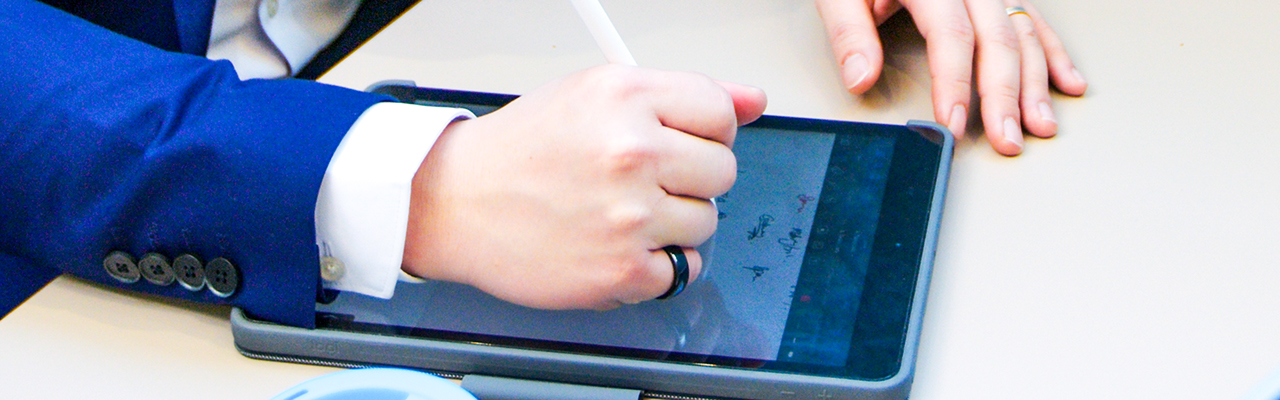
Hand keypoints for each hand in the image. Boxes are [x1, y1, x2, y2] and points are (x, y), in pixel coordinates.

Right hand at [401, 65, 766, 309]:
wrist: (454, 202)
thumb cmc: (519, 150)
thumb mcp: (594, 94)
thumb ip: (681, 96)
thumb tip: (753, 101)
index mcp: (627, 97)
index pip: (722, 116)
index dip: (703, 134)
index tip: (678, 145)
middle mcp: (632, 152)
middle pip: (722, 173)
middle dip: (687, 180)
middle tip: (638, 182)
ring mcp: (629, 215)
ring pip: (705, 224)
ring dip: (670, 225)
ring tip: (618, 213)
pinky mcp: (621, 270)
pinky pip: (681, 271)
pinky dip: (655, 266)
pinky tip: (616, 245)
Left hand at [816, 0, 1087, 155]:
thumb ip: (850, 33)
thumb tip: (860, 78)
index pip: (951, 35)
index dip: (955, 83)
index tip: (952, 123)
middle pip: (997, 39)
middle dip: (1004, 95)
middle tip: (1006, 140)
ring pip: (1023, 32)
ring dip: (1035, 83)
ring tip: (1040, 126)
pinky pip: (1035, 21)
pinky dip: (1052, 54)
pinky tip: (1067, 85)